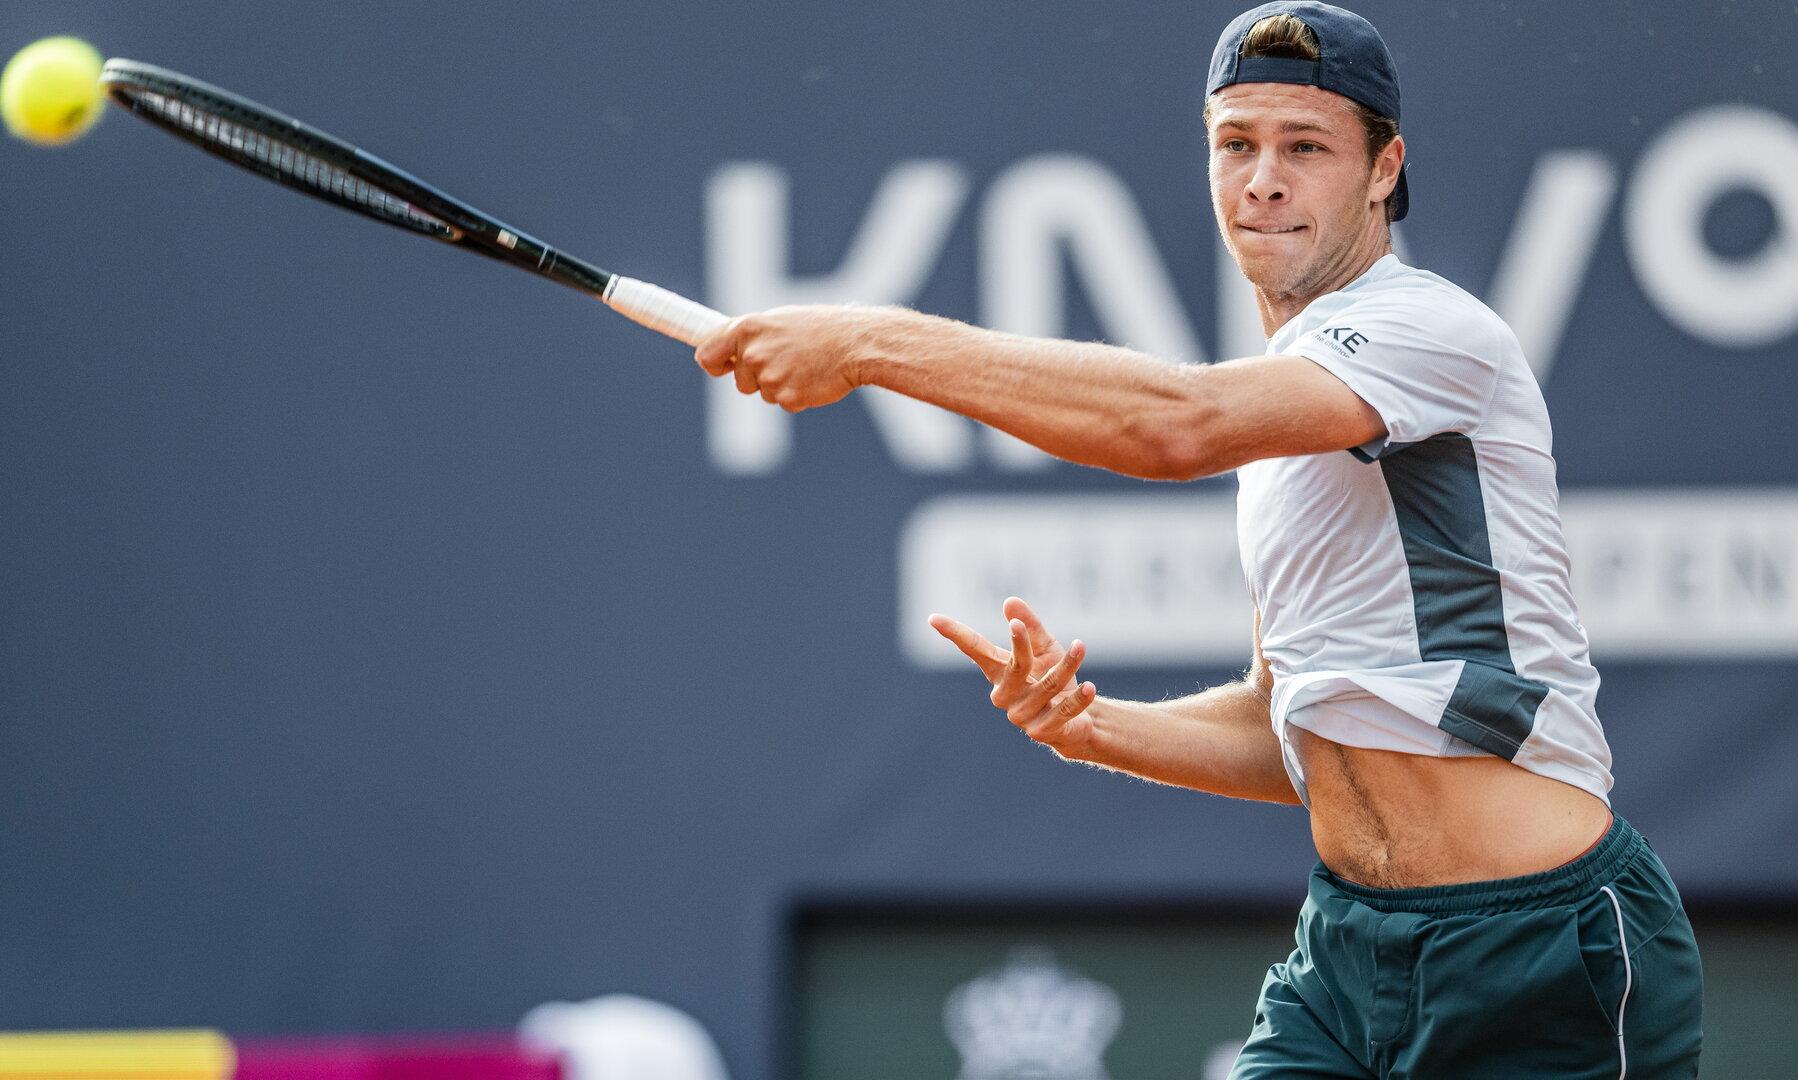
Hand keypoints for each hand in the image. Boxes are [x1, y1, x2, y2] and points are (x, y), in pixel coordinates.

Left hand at [693, 304, 876, 411]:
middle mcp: (753, 353)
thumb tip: (731, 349)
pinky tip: (814, 378)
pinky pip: (785, 403)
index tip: (722, 368)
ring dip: (781, 386)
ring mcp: (769, 377)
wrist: (856, 344)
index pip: (707, 354)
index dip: (715, 365)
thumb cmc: (822, 328)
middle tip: (788, 361)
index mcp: (747, 328)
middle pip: (741, 381)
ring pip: (764, 393)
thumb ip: (753, 335)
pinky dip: (799, 395)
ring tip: (805, 365)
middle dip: (759, 377)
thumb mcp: (781, 320)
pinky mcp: (787, 397)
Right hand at [929, 596, 1097, 754]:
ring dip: (1066, 665)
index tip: (933, 618)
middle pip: (1012, 667)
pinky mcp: (1043, 733)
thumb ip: (1030, 627)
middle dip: (1017, 646)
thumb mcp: (1045, 649)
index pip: (975, 650)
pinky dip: (1077, 699)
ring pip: (1046, 685)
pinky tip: (1090, 687)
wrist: (1076, 724)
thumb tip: (1010, 602)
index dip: (955, 634)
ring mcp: (1022, 717)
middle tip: (1018, 624)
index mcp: (1000, 673)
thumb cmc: (1053, 680)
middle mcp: (1005, 696)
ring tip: (1081, 646)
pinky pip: (1063, 711)